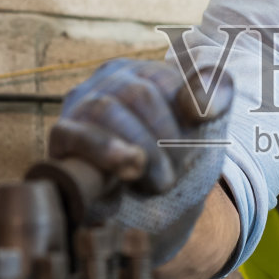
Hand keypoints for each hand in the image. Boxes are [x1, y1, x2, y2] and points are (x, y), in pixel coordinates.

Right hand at [50, 58, 234, 263]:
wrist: (143, 207)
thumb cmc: (174, 158)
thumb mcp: (205, 129)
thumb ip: (216, 100)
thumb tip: (205, 102)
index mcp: (146, 71)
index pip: (168, 79)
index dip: (187, 114)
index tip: (198, 145)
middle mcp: (110, 79)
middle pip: (139, 94)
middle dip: (165, 139)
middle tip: (175, 174)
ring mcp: (82, 104)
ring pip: (106, 110)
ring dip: (140, 150)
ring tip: (159, 182)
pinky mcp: (63, 135)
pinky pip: (77, 135)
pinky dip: (104, 151)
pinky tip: (128, 169)